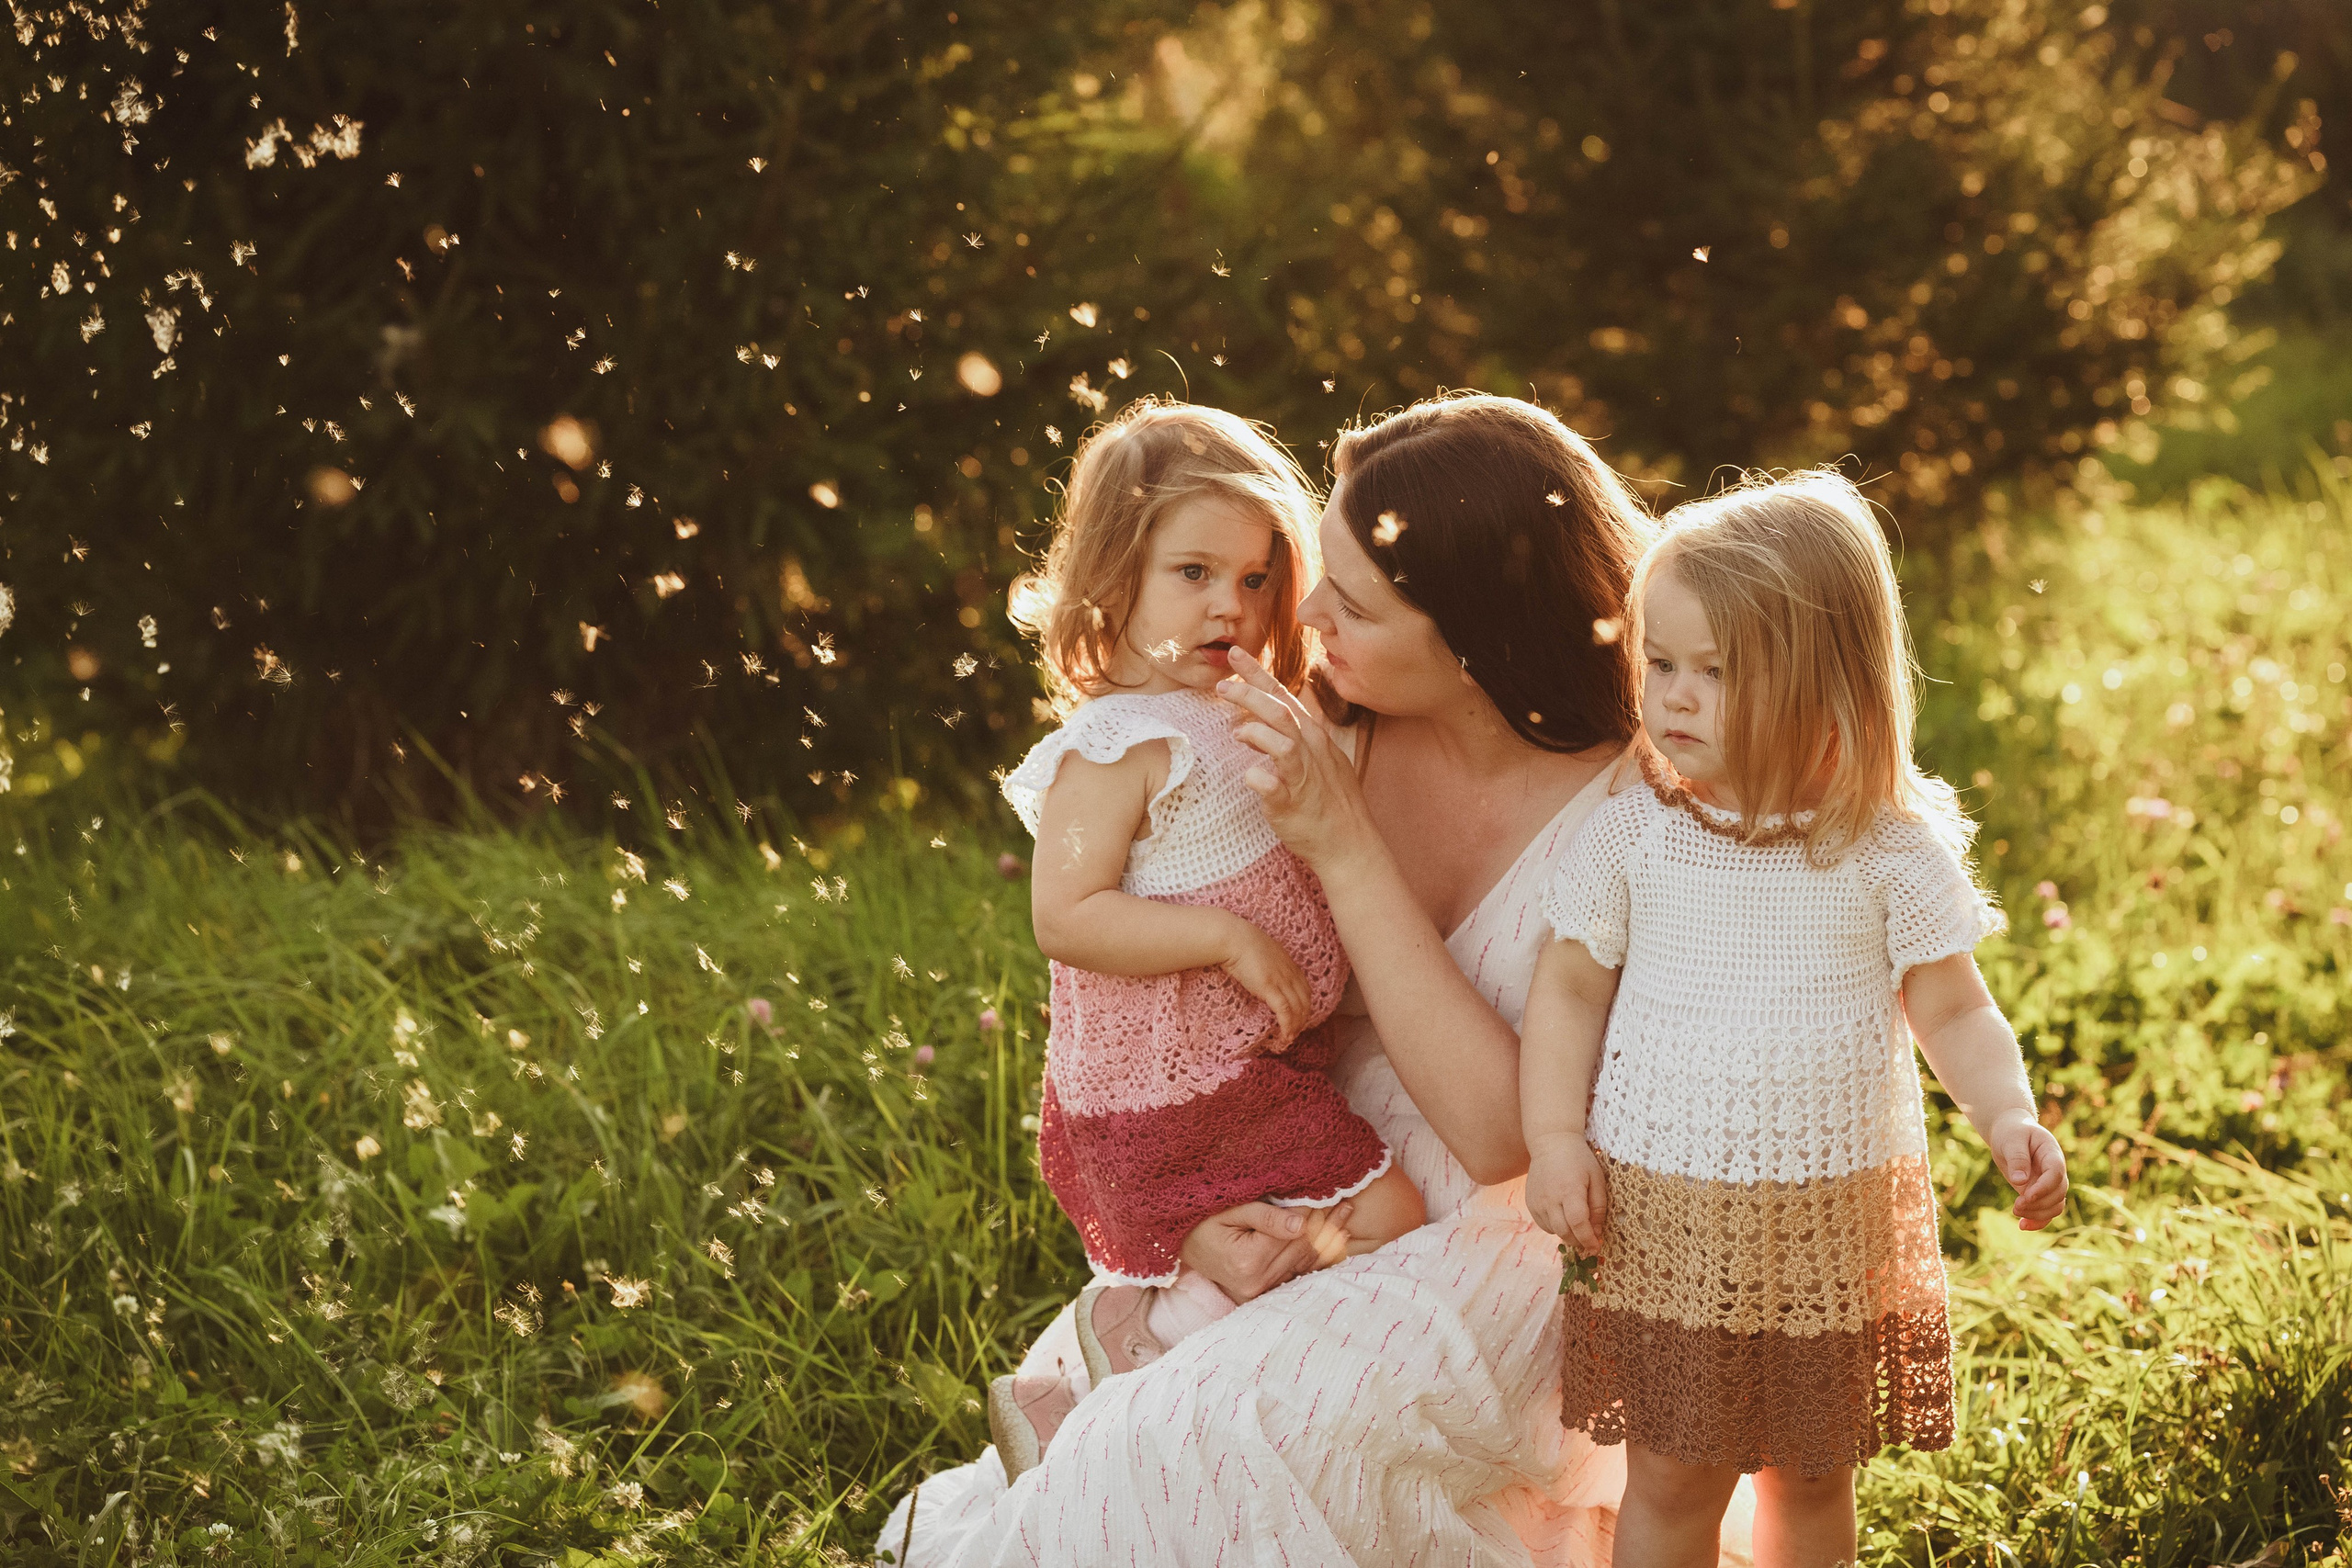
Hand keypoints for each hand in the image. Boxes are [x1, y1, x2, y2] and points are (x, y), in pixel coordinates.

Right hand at [1179, 1200, 1354, 1300]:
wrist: (1181, 1246)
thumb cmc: (1202, 1220)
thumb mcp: (1230, 1210)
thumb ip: (1266, 1217)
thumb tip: (1301, 1223)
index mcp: (1248, 1261)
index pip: (1292, 1233)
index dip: (1312, 1212)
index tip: (1330, 1191)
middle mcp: (1256, 1281)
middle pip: (1302, 1248)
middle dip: (1326, 1224)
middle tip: (1347, 1202)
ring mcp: (1260, 1291)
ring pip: (1305, 1261)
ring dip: (1328, 1238)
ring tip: (1346, 1214)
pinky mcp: (1263, 1292)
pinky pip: (1298, 1272)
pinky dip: (1318, 1255)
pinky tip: (1336, 1238)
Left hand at [1216, 648, 1378, 873]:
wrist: (1349, 842)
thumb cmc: (1330, 801)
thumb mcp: (1319, 758)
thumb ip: (1292, 737)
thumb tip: (1258, 722)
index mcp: (1313, 736)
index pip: (1283, 696)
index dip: (1258, 675)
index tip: (1235, 655)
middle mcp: (1310, 751)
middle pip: (1279, 712)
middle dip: (1248, 694)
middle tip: (1222, 686)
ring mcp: (1303, 776)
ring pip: (1281, 742)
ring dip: (1255, 733)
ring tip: (1236, 733)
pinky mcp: (1292, 804)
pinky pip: (1272, 786)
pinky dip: (1258, 778)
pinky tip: (1249, 777)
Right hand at [1219, 917, 1311, 1047]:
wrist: (1234, 938)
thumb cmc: (1241, 943)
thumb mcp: (1263, 952)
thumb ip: (1269, 964)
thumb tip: (1263, 974)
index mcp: (1289, 964)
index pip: (1305, 989)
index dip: (1305, 1005)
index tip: (1300, 1016)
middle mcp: (1289, 973)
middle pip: (1305, 1001)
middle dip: (1303, 1019)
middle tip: (1296, 1031)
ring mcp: (1281, 980)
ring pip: (1298, 1009)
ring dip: (1296, 1026)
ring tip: (1290, 1037)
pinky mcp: (1270, 988)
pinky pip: (1285, 1011)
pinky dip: (1287, 1026)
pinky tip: (1284, 1035)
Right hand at [1526, 1135, 1608, 1256]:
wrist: (1551, 1142)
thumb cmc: (1579, 1160)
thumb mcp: (1597, 1179)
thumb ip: (1598, 1207)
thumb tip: (1596, 1232)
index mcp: (1569, 1190)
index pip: (1578, 1224)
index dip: (1588, 1239)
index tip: (1596, 1247)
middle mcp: (1550, 1198)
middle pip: (1564, 1232)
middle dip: (1579, 1241)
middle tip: (1589, 1241)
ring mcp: (1537, 1201)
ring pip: (1553, 1231)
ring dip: (1567, 1234)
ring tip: (1576, 1224)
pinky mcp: (1529, 1202)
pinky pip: (1543, 1225)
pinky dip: (1555, 1227)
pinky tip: (1563, 1216)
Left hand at [1989, 1110, 2068, 1229]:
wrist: (2010, 1133)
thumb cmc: (2011, 1133)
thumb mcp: (2011, 1140)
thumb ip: (2017, 1158)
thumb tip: (2021, 1182)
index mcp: (2051, 1154)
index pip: (2056, 1174)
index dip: (2044, 1188)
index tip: (2026, 1196)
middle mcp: (2055, 1171)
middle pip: (2058, 1194)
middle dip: (2038, 1204)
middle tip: (2015, 1206)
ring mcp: (2048, 1183)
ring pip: (2055, 1206)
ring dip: (2038, 1214)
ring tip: (2016, 1212)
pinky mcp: (2039, 1192)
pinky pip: (2046, 1211)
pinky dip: (2038, 1221)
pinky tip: (2023, 1226)